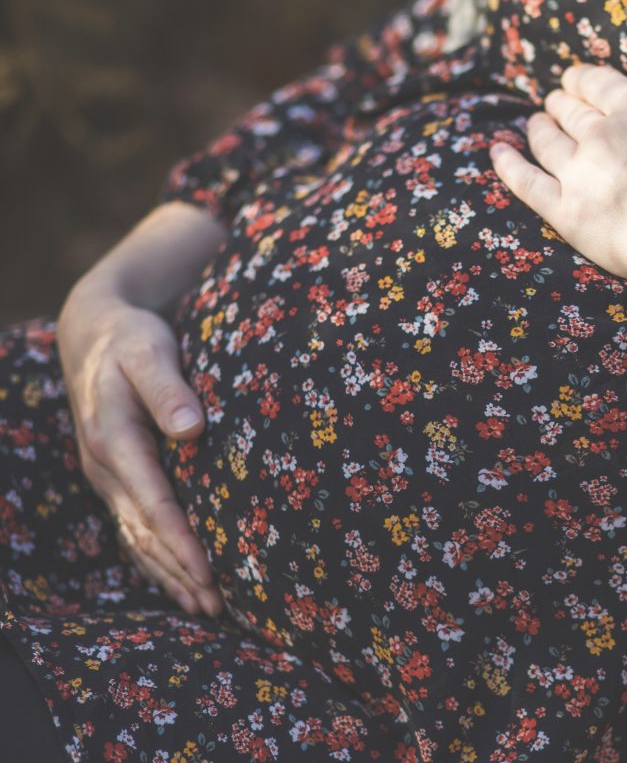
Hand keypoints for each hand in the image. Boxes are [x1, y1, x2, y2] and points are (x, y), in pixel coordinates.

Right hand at [56, 204, 226, 616]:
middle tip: (218, 608)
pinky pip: (133, 527)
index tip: (210, 574)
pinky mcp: (114, 478)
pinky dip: (155, 558)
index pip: (154, 504)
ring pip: (136, 537)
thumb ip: (168, 387)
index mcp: (114, 441)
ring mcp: (106, 476)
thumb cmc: (131, 339)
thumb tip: (190, 428)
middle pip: (145, 532)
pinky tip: (178, 581)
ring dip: (169, 575)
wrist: (93, 333)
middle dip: (180, 572)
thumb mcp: (149, 351)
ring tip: (205, 608)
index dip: (182, 543)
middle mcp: (105, 467)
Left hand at [490, 63, 626, 321]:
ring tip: (536, 125)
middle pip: (568, 110)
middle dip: (560, 104)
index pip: (595, 83)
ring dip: (539, 128)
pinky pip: (525, 181)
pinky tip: (498, 151)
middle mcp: (600, 133)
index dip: (580, 80)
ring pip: (546, 139)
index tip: (575, 81)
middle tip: (556, 105)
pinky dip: (508, 164)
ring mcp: (578, 173)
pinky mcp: (566, 212)